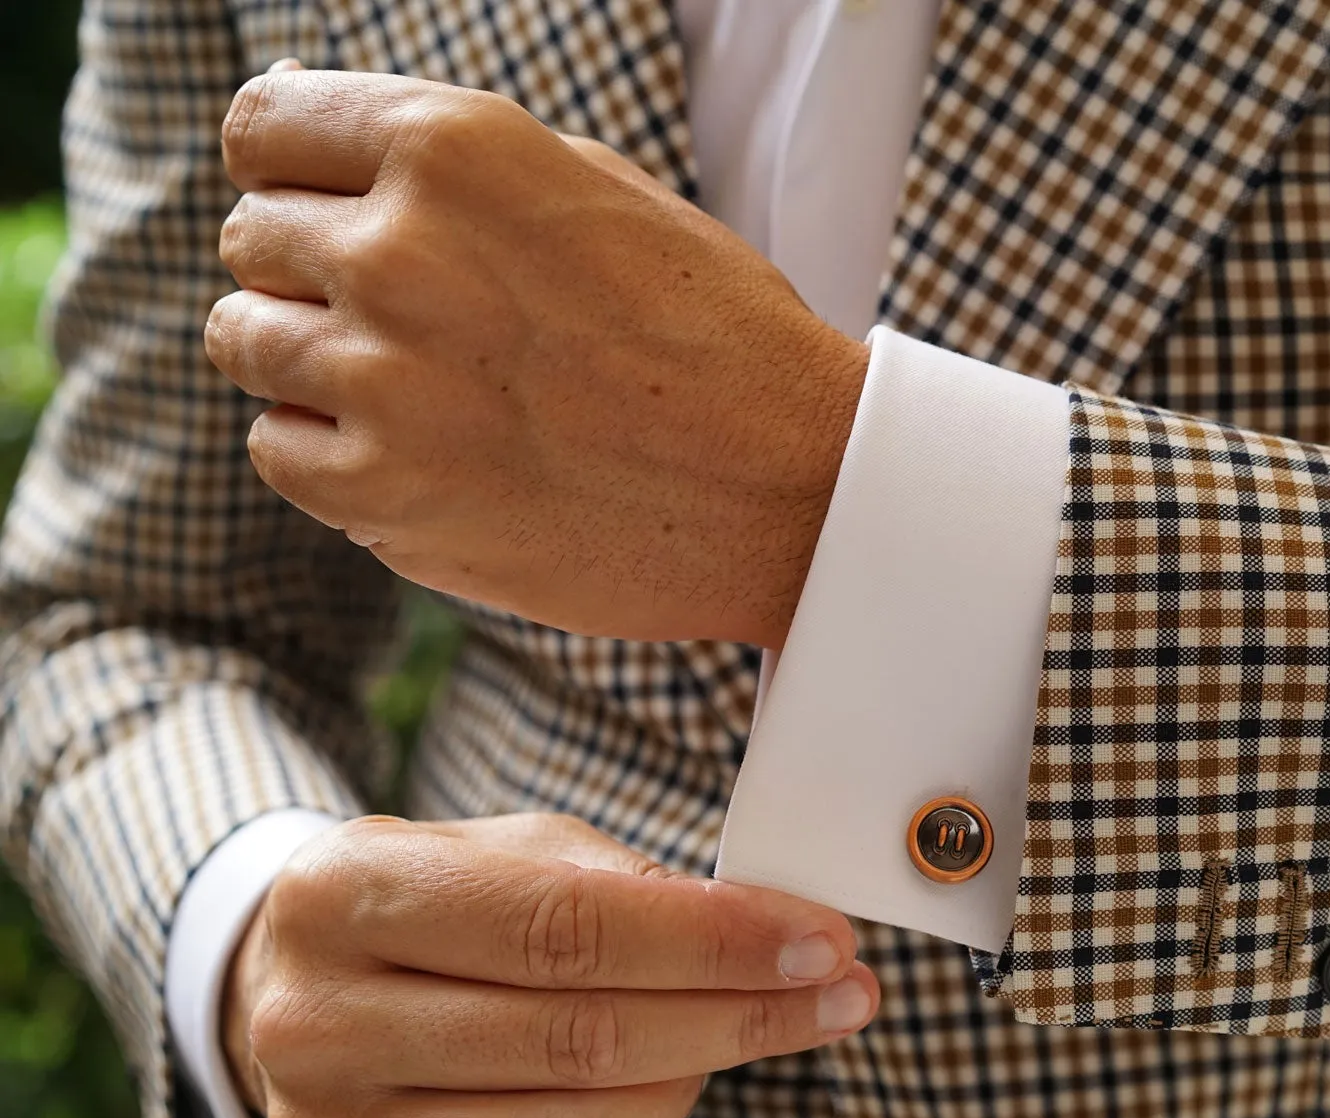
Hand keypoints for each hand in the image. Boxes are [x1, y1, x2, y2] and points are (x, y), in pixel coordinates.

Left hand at [203, 69, 868, 648]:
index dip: (290, 169)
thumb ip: (446, 156)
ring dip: (310, 358)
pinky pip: (277, 448)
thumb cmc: (713, 332)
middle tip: (414, 316)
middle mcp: (401, 251)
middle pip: (253, 238)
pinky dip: (328, 449)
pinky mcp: (383, 495)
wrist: (792, 489)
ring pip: (244, 342)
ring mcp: (383, 379)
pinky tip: (421, 449)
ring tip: (419, 385)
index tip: (328, 206)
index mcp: (455, 149)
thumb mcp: (595, 187)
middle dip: (311, 268)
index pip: (263, 127)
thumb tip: (298, 118)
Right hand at [221, 813, 877, 1117]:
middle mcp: (315, 1021)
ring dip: (691, 1087)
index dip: (710, 942)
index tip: (820, 941)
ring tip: (749, 1036)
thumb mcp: (506, 849)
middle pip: (574, 1040)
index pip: (564, 928)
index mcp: (345, 893)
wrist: (290, 991)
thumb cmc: (434, 908)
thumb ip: (616, 880)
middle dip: (737, 1016)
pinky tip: (660, 1095)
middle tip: (838, 994)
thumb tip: (758, 929)